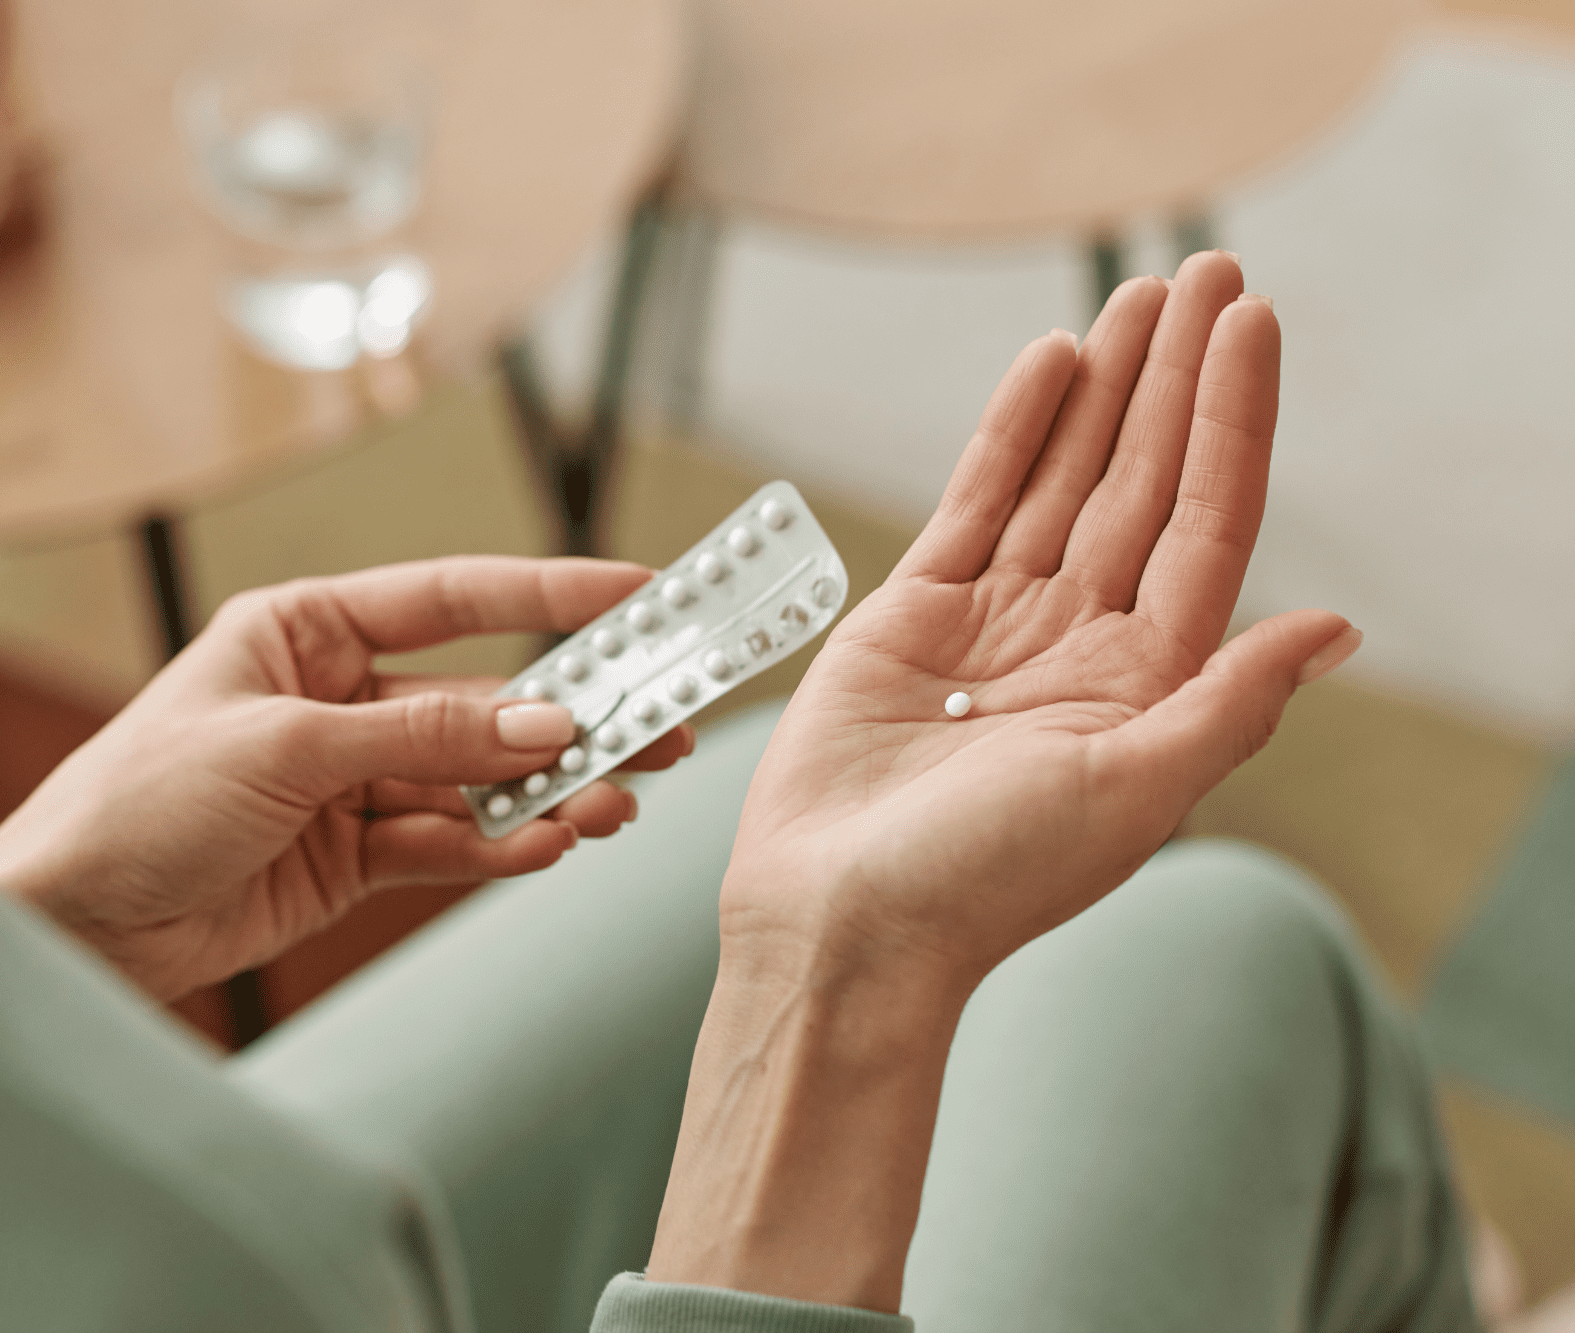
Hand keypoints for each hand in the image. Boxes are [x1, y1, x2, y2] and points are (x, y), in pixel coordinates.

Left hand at [0, 557, 693, 1001]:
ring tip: (618, 804)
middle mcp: (339, 698)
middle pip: (482, 697)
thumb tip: (545, 723)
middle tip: (664, 722)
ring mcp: (351, 781)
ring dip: (546, 793)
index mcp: (308, 631)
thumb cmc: (138, 800)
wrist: (70, 923)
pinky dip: (499, 848)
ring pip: (477, 779)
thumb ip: (423, 738)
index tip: (641, 592)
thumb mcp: (287, 749)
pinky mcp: (353, 856)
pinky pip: (448, 844)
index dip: (551, 594)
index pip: (453, 599)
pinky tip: (550, 847)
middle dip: (571, 712)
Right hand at [650, 253, 1359, 1310]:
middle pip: (1143, 481)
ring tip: (1140, 295)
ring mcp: (1000, 620)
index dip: (1231, 421)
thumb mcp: (1131, 795)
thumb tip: (1336, 629)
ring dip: (1104, 388)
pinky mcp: (916, 612)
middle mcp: (1083, 641)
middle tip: (1208, 270)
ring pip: (1063, 477)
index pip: (1208, 523)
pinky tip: (1050, 362)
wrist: (841, 921)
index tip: (1248, 324)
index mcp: (1150, 684)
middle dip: (1176, 378)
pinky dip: (1011, 432)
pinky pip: (977, 500)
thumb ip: (1226, 703)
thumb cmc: (985, 882)